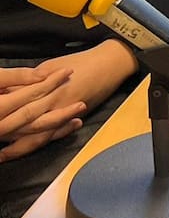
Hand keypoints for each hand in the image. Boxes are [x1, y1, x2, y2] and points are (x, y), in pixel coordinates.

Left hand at [0, 41, 137, 161]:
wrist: (110, 63)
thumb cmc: (82, 62)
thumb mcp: (50, 65)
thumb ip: (29, 80)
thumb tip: (10, 91)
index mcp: (44, 85)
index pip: (14, 101)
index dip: (3, 110)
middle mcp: (52, 101)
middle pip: (21, 121)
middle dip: (6, 130)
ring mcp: (62, 112)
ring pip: (35, 135)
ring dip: (17, 146)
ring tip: (3, 155)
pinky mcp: (71, 118)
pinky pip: (51, 135)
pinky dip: (38, 143)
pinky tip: (28, 149)